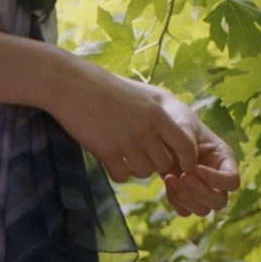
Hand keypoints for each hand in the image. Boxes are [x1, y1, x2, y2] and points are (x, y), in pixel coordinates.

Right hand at [47, 57, 238, 214]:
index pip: (185, 144)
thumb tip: (175, 132)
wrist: (72, 85)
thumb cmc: (106, 88)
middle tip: (143, 157)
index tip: (182, 165)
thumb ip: (159, 113)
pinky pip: (122, 176)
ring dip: (136, 169)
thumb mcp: (141, 94)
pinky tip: (110, 161)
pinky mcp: (105, 151)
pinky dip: (118, 173)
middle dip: (155, 164)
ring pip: (144, 172)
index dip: (187, 159)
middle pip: (164, 163)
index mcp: (157, 112)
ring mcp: (125, 140)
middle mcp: (145, 127)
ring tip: (125, 156)